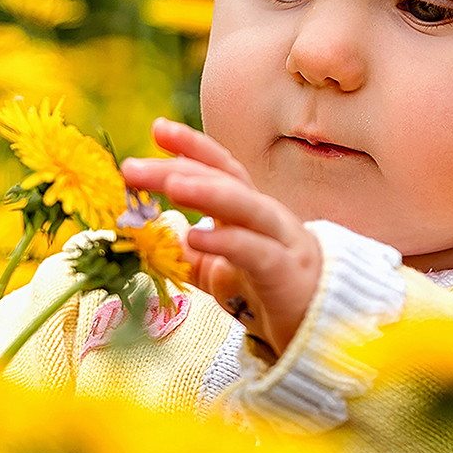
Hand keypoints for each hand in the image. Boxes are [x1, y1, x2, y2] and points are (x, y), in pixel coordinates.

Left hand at [121, 118, 321, 356]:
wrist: (320, 323)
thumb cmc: (267, 288)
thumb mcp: (218, 268)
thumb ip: (188, 252)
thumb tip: (150, 237)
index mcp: (248, 209)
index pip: (220, 167)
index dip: (191, 146)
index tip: (157, 128)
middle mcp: (265, 214)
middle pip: (222, 180)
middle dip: (177, 168)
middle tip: (131, 167)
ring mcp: (279, 240)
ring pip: (245, 206)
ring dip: (207, 192)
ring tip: (172, 184)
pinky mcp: (285, 272)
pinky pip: (255, 251)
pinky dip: (226, 242)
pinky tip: (196, 238)